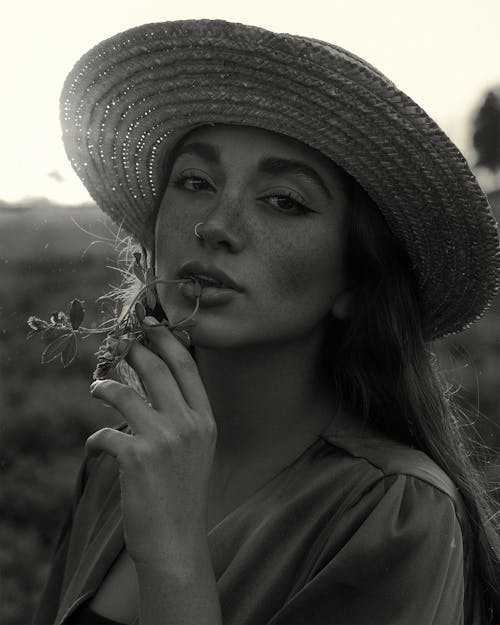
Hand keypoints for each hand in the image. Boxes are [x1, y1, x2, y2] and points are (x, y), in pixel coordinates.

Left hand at [86, 318, 216, 564]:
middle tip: (118, 343)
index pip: (187, 367)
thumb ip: (183, 416)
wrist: (176, 539)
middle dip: (134, 350)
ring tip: (96, 387)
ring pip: (125, 393)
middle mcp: (188, 424)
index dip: (167, 341)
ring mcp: (163, 439)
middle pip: (157, 369)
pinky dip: (95, 438)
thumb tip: (155, 385)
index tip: (151, 326)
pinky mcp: (136, 457)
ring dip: (105, 387)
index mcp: (205, 420)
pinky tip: (95, 445)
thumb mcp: (197, 449)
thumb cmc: (183, 492)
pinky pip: (105, 434)